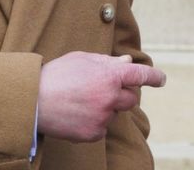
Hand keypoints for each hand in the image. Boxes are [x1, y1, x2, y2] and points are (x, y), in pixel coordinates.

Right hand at [37, 51, 166, 141]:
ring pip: (114, 113)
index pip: (140, 76)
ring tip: (80, 101)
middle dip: (122, 94)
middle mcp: (110, 97)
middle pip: (131, 99)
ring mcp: (102, 117)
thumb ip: (107, 62)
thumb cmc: (56, 76)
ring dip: (105, 108)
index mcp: (110, 75)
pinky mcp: (93, 133)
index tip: (161, 80)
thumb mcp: (82, 60)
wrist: (32, 102)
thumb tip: (126, 62)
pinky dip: (94, 122)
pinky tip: (76, 114)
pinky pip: (102, 127)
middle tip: (101, 90)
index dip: (154, 77)